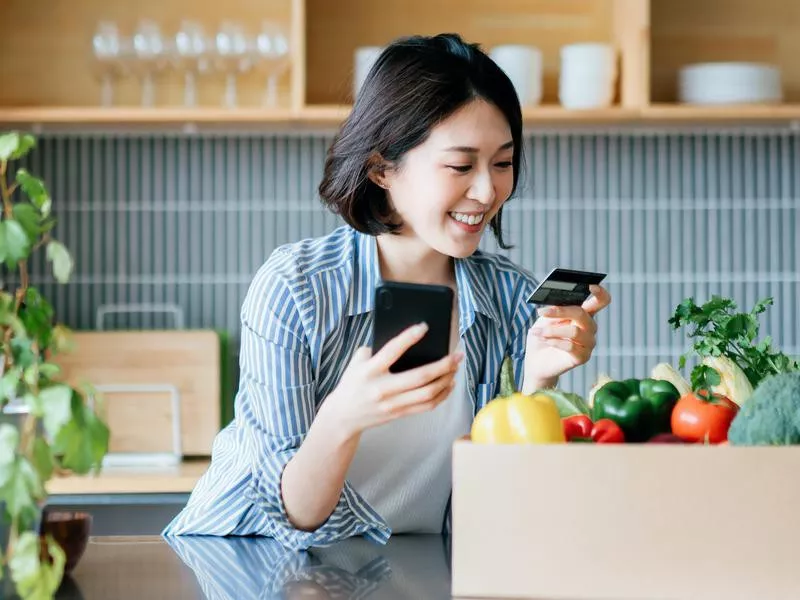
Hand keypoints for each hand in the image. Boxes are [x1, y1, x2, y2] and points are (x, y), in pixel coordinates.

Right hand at [322, 323, 463, 437]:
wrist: (343, 416)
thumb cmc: (352, 383)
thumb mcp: (357, 362)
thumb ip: (375, 349)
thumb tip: (405, 339)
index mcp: (370, 370)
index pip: (392, 350)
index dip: (409, 337)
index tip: (425, 326)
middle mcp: (382, 388)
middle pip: (420, 377)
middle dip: (443, 364)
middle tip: (457, 354)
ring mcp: (393, 403)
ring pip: (428, 393)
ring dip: (447, 379)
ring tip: (456, 367)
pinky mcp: (400, 414)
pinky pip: (427, 406)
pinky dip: (442, 394)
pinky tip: (449, 384)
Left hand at [524, 285, 610, 389]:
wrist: (536, 361)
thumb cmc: (542, 336)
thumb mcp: (545, 319)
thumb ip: (554, 311)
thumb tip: (557, 305)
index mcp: (583, 314)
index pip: (601, 301)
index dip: (600, 293)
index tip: (591, 286)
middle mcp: (589, 328)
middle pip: (582, 314)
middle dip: (560, 311)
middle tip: (542, 312)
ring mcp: (588, 343)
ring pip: (574, 331)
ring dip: (552, 330)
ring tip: (538, 332)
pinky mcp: (583, 357)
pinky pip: (570, 346)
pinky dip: (554, 342)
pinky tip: (545, 341)